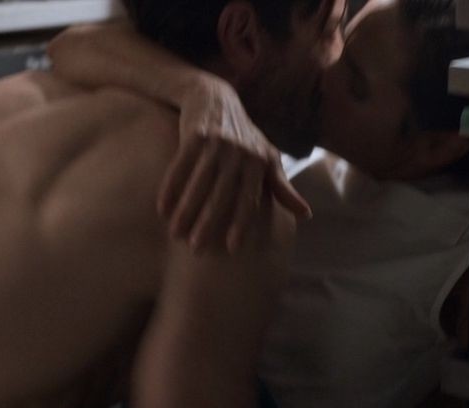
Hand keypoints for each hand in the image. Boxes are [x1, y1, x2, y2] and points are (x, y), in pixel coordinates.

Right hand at [160, 79, 311, 253]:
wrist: (215, 97)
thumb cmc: (244, 136)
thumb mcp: (267, 158)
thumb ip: (283, 188)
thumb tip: (307, 216)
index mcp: (259, 162)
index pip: (249, 199)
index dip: (241, 224)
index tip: (231, 248)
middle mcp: (240, 153)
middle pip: (222, 195)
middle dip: (208, 223)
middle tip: (196, 249)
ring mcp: (216, 143)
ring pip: (199, 184)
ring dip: (186, 210)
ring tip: (175, 233)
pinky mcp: (194, 135)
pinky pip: (180, 167)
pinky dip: (170, 188)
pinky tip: (162, 209)